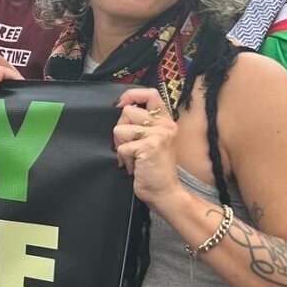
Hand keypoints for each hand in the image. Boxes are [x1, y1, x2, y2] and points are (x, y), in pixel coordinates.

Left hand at [113, 88, 185, 206]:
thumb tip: (120, 108)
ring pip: (120, 129)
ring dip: (121, 146)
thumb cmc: (154, 168)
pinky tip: (135, 166)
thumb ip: (141, 123)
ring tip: (135, 157)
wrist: (165, 192)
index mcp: (166, 121)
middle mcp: (165, 125)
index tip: (121, 104)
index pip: (150, 93)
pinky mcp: (149, 146)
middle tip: (132, 146)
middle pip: (127, 112)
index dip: (131, 95)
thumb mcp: (152, 140)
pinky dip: (123, 158)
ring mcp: (158, 135)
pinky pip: (121, 146)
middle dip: (121, 130)